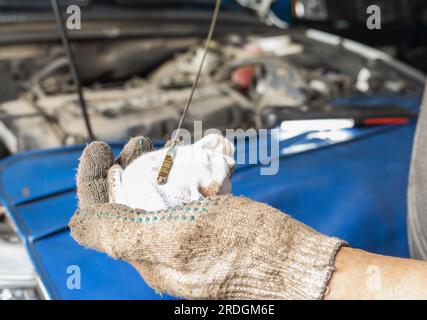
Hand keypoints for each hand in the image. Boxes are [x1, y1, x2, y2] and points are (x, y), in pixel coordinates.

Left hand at [70, 137, 344, 299]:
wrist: (303, 268)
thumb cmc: (252, 253)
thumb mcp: (179, 237)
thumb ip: (121, 233)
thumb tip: (78, 222)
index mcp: (148, 256)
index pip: (100, 216)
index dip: (92, 179)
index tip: (98, 147)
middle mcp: (164, 252)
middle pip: (128, 204)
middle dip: (126, 168)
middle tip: (139, 142)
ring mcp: (189, 242)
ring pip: (159, 199)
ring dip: (157, 168)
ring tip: (166, 147)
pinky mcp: (213, 233)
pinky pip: (191, 201)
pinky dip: (191, 177)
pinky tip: (203, 161)